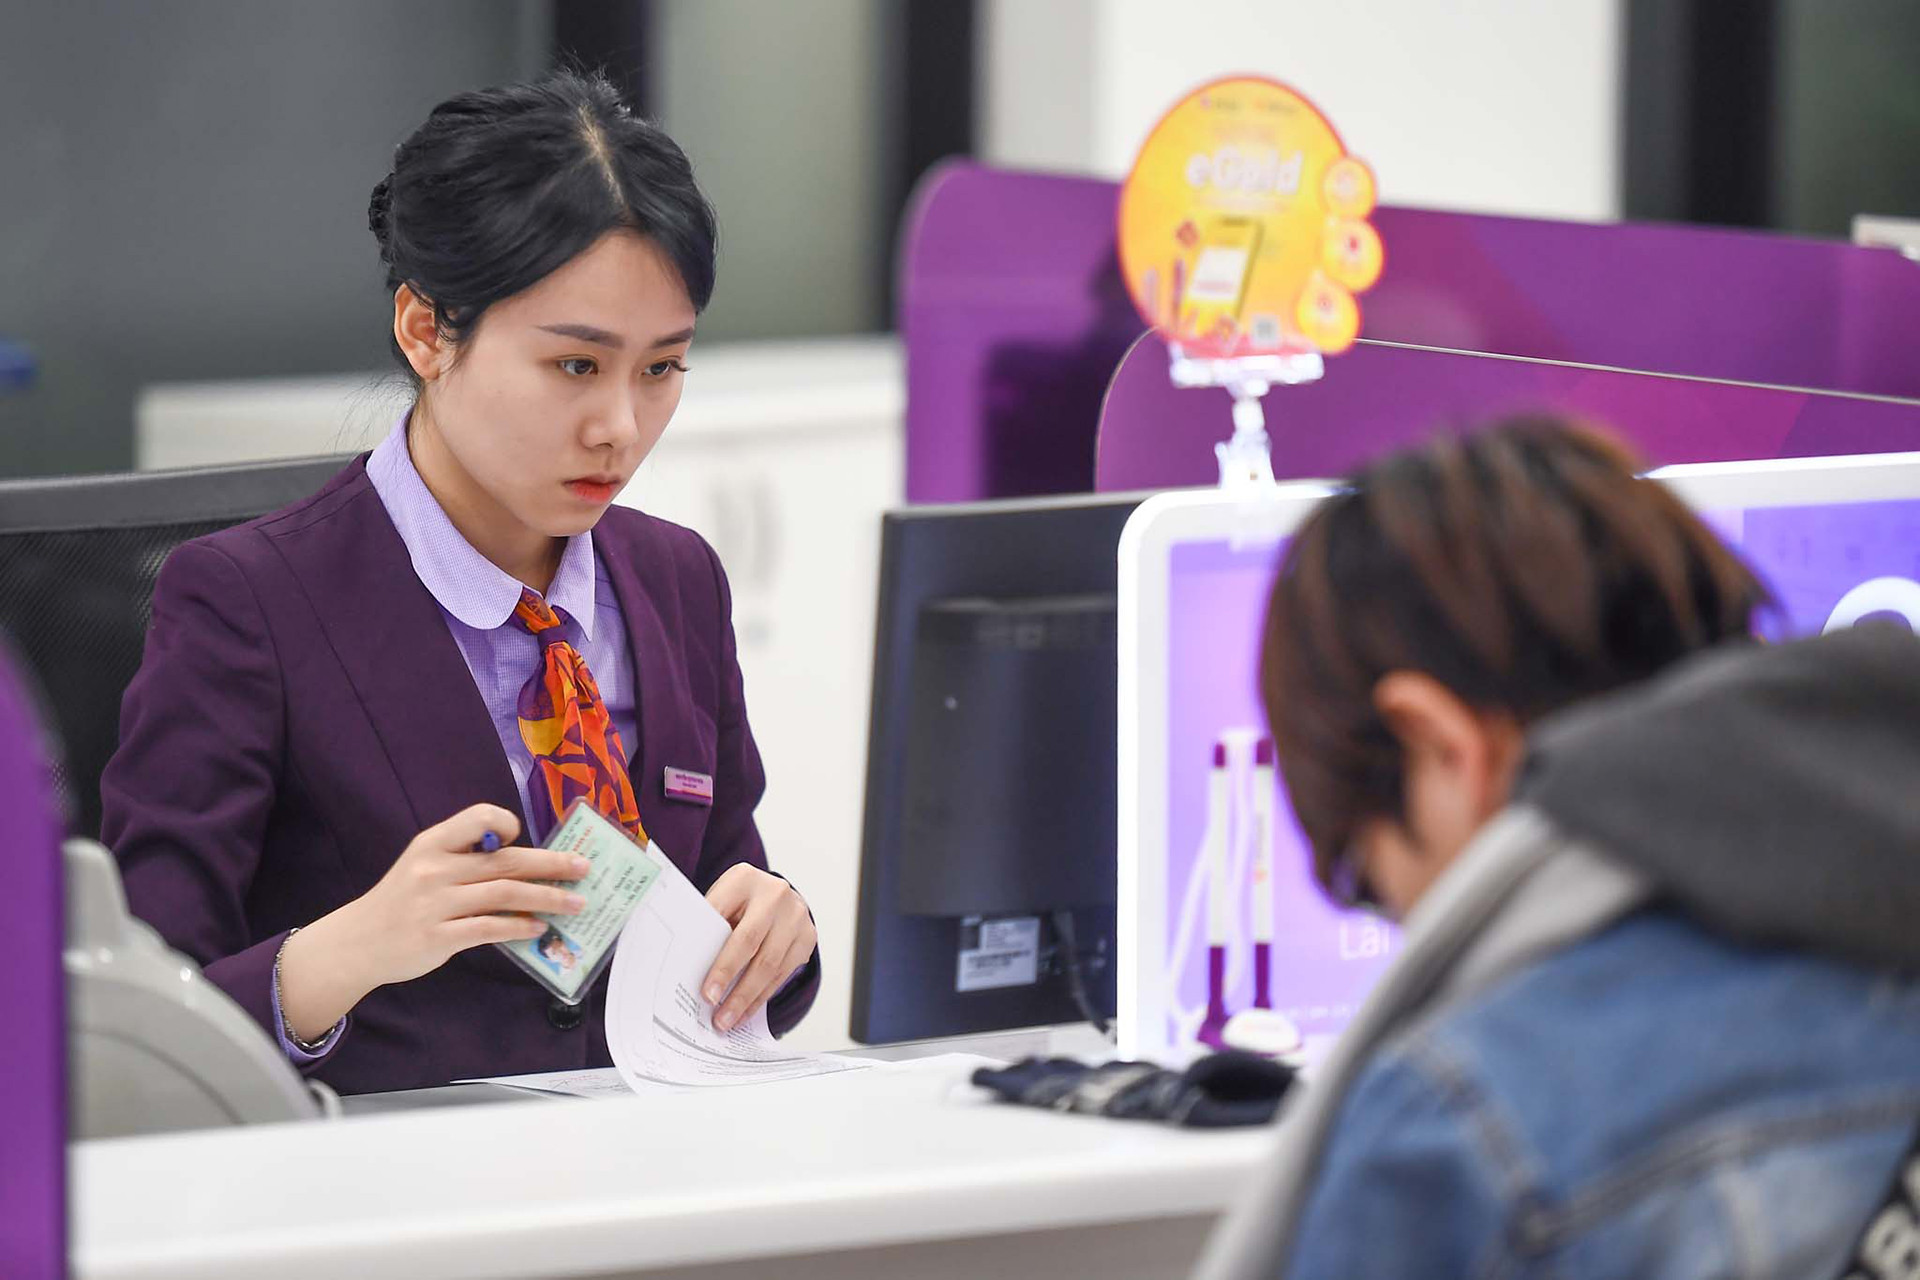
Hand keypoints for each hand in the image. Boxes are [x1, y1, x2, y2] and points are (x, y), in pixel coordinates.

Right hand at [278, 804, 590, 1040]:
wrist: (358, 942)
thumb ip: (464, 859)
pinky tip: (539, 928)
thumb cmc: (401, 901)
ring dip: (546, 897)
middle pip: (505, 860)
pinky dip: (519, 926)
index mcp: (432, 843)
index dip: (504, 824)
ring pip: (504, 894)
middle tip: (584, 868)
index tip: (521, 837)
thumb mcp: (422, 865)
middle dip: (552, 864)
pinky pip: (489, 928)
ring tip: (575, 903)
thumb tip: (525, 866)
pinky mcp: (439, 937)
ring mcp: (436, 904)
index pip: (478, 817)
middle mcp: (435, 869)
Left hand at [700, 865, 815, 1032]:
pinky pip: (783, 974)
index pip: (724, 919)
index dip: (715, 957)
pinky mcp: (808, 936)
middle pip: (750, 944)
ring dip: (746, 997)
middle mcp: (775, 894)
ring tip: (727, 1020)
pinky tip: (745, 1011)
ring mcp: (796, 915)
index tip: (704, 991)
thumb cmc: (738, 904)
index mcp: (744, 879)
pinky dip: (762, 996)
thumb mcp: (721, 902)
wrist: (775, 896)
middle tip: (714, 1010)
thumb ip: (709, 927)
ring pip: (770, 965)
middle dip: (730, 981)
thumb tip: (688, 972)